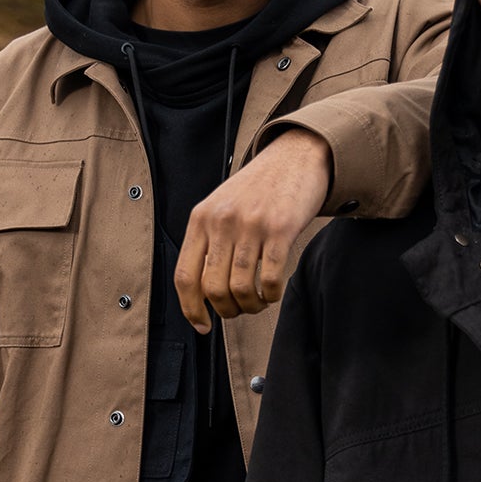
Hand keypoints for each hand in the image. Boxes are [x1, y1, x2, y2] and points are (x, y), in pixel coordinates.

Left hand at [175, 128, 333, 332]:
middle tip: (239, 311)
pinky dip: (271, 295)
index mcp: (201, 218)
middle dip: (226, 310)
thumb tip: (203, 290)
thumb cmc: (260, 187)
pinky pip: (269, 278)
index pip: (184, 275)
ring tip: (258, 303)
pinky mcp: (281, 228)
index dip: (191, 308)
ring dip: (250, 306)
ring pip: (240, 287)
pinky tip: (273, 292)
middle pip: (212, 287)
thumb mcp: (222, 206)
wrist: (296, 155)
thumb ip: (210, 240)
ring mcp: (251, 224)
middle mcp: (222, 221)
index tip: (203, 326)